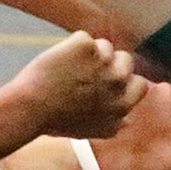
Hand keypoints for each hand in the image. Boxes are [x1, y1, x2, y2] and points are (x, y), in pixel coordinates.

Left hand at [4, 32, 147, 139]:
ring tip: (68, 69)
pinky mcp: (85, 45)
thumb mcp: (93, 131)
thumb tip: (127, 120)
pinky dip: (71, 46)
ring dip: (89, 53)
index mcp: (122, 104)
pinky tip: (59, 61)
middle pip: (125, 59)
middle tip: (86, 71)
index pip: (140, 83)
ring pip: (104, 45)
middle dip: (109, 62)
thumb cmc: (57, 121)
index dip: (125, 80)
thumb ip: (115, 123)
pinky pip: (83, 38)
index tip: (108, 81)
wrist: (30, 108)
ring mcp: (102, 61)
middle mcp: (117, 81)